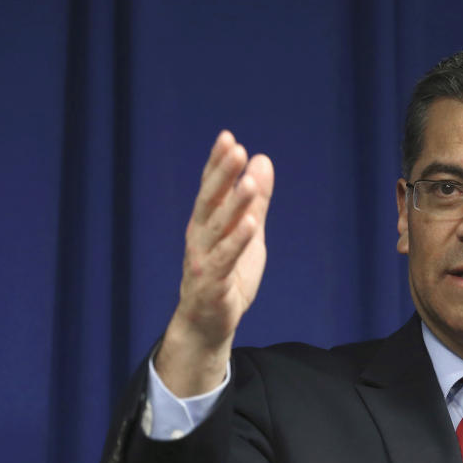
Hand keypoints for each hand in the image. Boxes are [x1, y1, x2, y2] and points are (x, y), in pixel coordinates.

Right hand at [156, 131, 274, 395]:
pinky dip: (237, 241)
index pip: (210, 188)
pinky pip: (225, 259)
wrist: (207, 324)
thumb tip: (262, 161)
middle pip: (209, 200)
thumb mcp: (247, 234)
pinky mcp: (212, 284)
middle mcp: (199, 238)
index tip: (228, 137)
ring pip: (218, 228)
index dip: (217, 164)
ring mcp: (203, 260)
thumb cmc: (227, 276)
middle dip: (221, 174)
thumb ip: (254, 201)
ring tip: (249, 182)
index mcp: (206, 224)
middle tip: (234, 148)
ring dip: (234, 204)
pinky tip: (250, 223)